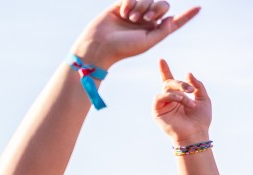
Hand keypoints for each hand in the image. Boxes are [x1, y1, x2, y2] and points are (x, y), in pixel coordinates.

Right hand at [73, 2, 198, 69]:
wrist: (98, 45)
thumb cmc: (122, 48)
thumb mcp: (147, 42)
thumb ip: (163, 30)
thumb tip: (173, 18)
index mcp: (154, 31)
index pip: (174, 21)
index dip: (187, 15)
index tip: (199, 8)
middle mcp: (145, 20)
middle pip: (162, 4)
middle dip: (156, 8)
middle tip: (144, 18)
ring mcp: (134, 12)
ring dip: (141, 7)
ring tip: (129, 18)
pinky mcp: (122, 5)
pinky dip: (130, 3)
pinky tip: (122, 12)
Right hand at [154, 60, 210, 144]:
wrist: (195, 133)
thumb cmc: (200, 119)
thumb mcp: (204, 98)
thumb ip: (197, 85)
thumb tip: (187, 73)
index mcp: (178, 96)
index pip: (169, 81)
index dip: (164, 70)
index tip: (161, 59)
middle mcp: (168, 99)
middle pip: (169, 82)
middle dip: (180, 84)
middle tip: (191, 90)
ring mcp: (162, 105)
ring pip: (165, 88)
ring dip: (178, 91)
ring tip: (189, 100)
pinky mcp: (156, 111)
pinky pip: (160, 97)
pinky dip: (172, 97)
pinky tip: (181, 101)